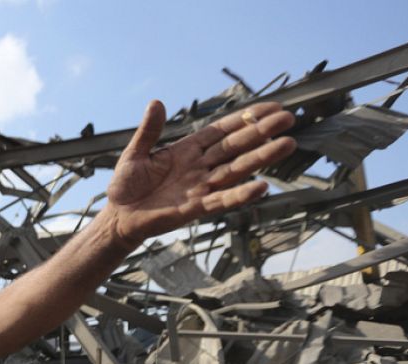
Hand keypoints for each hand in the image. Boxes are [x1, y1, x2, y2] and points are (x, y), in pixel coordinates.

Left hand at [106, 100, 296, 246]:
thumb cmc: (126, 186)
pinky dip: (240, 195)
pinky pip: (222, 200)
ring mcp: (200, 187)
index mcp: (187, 151)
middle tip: (288, 119)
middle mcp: (199, 167)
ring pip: (236, 170)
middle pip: (236, 147)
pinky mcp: (195, 208)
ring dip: (261, 158)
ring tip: (287, 144)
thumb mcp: (135, 154)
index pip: (222, 131)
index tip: (271, 107)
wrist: (118, 217)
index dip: (245, 119)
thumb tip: (156, 102)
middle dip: (261, 132)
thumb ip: (148, 131)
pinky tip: (261, 187)